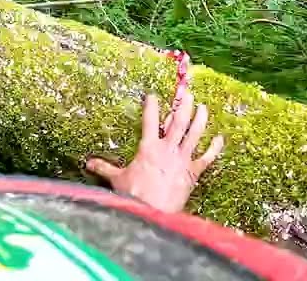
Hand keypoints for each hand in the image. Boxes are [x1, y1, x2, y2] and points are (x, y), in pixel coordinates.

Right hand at [86, 91, 224, 212]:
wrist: (155, 211)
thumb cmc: (135, 194)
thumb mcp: (117, 178)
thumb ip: (104, 168)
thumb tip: (87, 162)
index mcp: (149, 147)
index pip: (150, 120)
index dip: (151, 106)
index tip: (152, 95)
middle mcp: (168, 149)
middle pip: (179, 122)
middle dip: (183, 106)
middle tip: (187, 94)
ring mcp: (183, 159)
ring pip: (195, 134)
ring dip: (200, 119)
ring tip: (203, 107)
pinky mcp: (193, 172)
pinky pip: (207, 157)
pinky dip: (214, 148)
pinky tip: (219, 138)